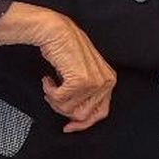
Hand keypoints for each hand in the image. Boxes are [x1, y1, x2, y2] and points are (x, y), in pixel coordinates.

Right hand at [0, 2, 115, 132]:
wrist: (55, 31)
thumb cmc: (66, 50)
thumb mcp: (82, 74)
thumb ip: (85, 95)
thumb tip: (77, 120)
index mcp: (109, 80)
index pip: (100, 113)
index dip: (82, 124)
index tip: (68, 127)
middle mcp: (106, 82)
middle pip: (82, 115)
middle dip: (62, 108)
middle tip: (53, 94)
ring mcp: (94, 82)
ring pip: (69, 109)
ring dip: (54, 99)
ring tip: (52, 84)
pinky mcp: (80, 80)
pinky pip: (60, 100)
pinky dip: (49, 91)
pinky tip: (49, 79)